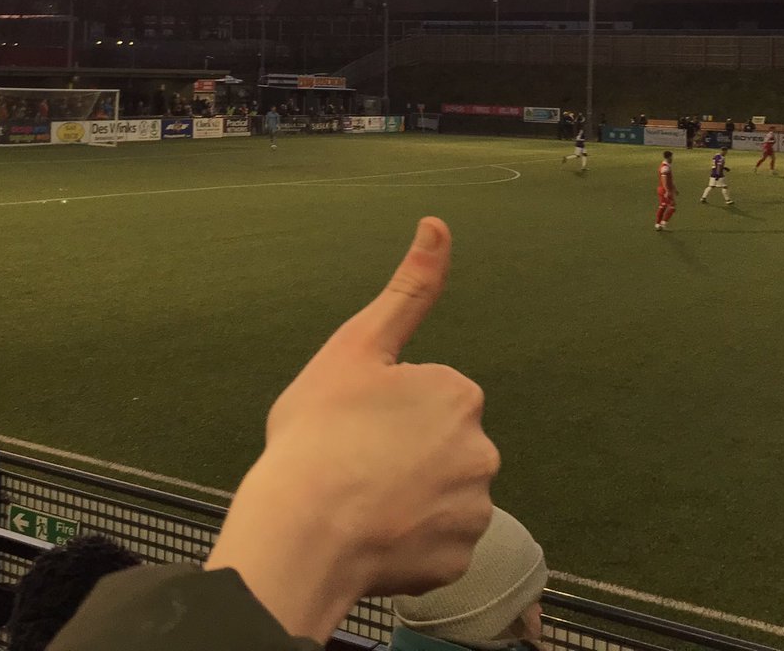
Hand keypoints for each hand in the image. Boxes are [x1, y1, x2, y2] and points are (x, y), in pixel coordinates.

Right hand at [206, 217, 497, 640]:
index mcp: (459, 394)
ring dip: (410, 496)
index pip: (429, 394)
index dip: (387, 407)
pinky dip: (410, 539)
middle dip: (405, 451)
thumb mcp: (357, 346)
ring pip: (439, 493)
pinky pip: (437, 542)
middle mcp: (482, 451)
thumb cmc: (320, 433)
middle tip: (354, 462)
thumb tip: (438, 223)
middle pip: (439, 444)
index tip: (355, 423)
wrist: (302, 532)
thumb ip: (409, 288)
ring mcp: (473, 510)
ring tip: (359, 501)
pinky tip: (373, 534)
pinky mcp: (458, 560)